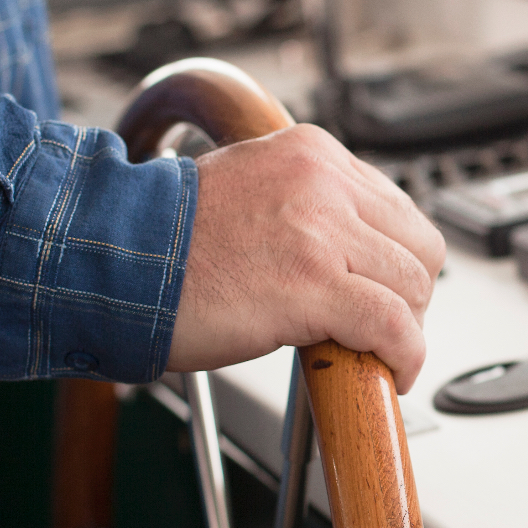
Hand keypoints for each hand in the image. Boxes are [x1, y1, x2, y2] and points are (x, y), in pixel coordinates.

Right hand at [166, 124, 445, 389]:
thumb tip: (355, 252)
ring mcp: (320, 230)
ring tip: (378, 352)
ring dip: (405, 329)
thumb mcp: (250, 191)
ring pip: (413, 286)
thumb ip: (307, 206)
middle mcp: (322, 181)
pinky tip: (392, 374)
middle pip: (418, 245)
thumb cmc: (164, 241)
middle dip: (410, 295)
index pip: (396, 208)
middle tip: (385, 327)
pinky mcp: (313, 284)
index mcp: (311, 153)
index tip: (385, 290)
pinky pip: (393, 325)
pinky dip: (404, 356)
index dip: (397, 260)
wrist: (108, 261)